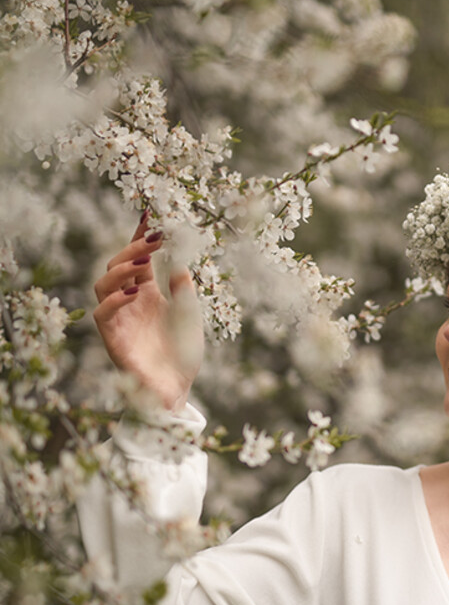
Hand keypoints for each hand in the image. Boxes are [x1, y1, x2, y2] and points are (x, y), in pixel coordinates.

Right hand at [93, 213, 203, 412]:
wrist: (177, 390)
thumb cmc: (183, 355)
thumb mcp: (190, 316)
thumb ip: (183, 290)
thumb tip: (179, 262)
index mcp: (149, 293)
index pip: (140, 258)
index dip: (142, 236)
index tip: (150, 214)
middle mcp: (130, 302)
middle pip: (119, 265)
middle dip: (134, 247)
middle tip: (155, 237)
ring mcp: (119, 319)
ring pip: (102, 283)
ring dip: (121, 270)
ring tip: (143, 263)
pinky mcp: (112, 338)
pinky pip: (103, 313)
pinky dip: (115, 300)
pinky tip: (134, 294)